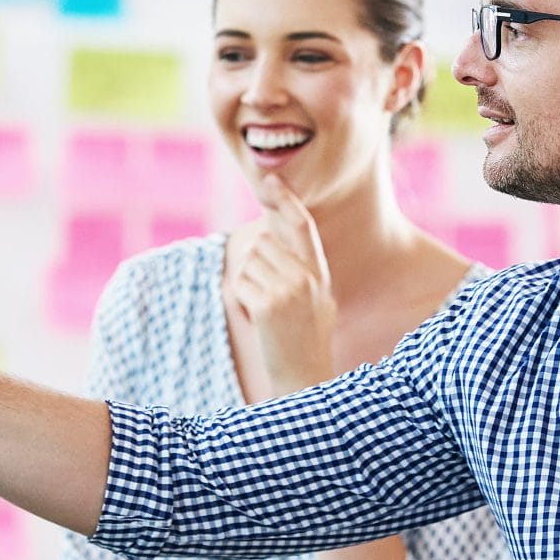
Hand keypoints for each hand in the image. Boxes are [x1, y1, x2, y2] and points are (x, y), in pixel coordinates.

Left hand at [226, 177, 335, 395]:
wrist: (305, 378)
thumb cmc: (305, 341)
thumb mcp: (315, 300)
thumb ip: (298, 270)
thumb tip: (264, 242)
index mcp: (319, 272)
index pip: (303, 226)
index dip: (286, 200)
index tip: (271, 181)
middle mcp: (308, 276)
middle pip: (263, 242)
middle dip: (254, 263)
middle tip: (265, 294)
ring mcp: (290, 289)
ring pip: (248, 262)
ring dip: (246, 282)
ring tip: (265, 309)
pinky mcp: (270, 304)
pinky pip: (240, 284)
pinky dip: (242, 299)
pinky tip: (259, 320)